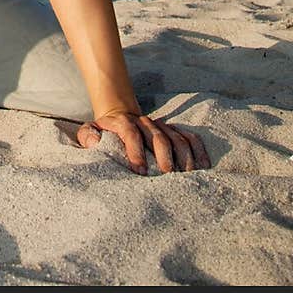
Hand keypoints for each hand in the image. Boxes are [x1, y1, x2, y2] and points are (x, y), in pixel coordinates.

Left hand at [76, 110, 210, 174]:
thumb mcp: (91, 131)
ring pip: (176, 136)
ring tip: (185, 176)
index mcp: (123, 122)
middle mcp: (144, 122)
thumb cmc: (106, 133)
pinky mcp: (173, 130)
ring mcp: (161, 126)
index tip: (139, 171)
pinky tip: (204, 165)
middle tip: (166, 175)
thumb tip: (95, 141)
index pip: (130, 132)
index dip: (135, 150)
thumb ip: (89, 136)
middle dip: (163, 156)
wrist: (121, 117)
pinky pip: (189, 136)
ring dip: (183, 156)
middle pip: (157, 135)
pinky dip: (198, 149)